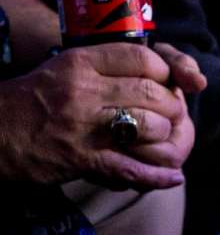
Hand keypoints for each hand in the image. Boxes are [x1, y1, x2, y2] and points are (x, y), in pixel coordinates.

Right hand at [0, 42, 200, 189]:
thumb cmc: (30, 101)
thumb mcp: (62, 70)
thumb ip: (103, 69)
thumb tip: (152, 74)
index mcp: (80, 62)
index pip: (142, 57)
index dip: (165, 72)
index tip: (167, 83)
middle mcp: (83, 90)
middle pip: (153, 94)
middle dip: (172, 108)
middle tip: (172, 117)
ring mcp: (83, 125)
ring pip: (149, 127)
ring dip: (165, 138)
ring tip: (163, 142)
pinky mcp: (81, 158)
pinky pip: (132, 168)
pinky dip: (157, 176)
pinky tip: (173, 177)